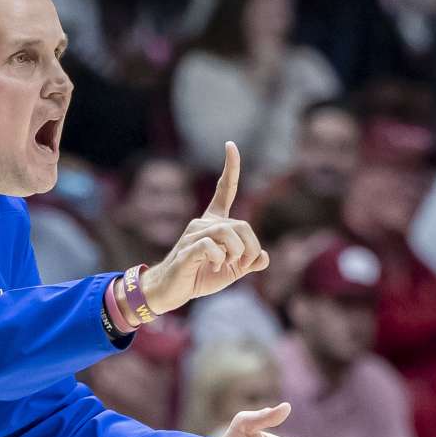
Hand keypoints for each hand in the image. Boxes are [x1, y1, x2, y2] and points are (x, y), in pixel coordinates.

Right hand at [140, 143, 269, 314]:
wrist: (170, 291)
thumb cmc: (200, 276)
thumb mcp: (231, 271)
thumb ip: (249, 262)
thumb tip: (265, 257)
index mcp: (214, 223)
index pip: (225, 190)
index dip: (230, 168)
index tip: (230, 145)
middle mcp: (203, 224)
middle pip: (241, 224)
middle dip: (251, 247)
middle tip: (244, 264)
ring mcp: (193, 235)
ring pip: (228, 232)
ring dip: (237, 252)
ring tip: (229, 265)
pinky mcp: (187, 250)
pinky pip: (211, 246)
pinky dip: (220, 258)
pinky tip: (215, 266)